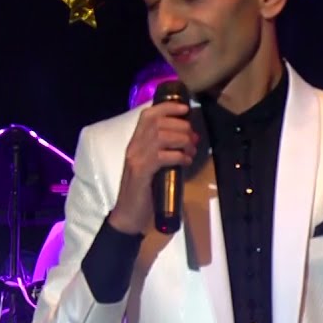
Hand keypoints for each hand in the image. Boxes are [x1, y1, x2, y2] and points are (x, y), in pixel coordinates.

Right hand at [108, 101, 196, 234]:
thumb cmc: (143, 190)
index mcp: (135, 143)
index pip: (148, 115)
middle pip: (159, 123)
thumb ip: (162, 151)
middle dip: (182, 127)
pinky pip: (163, 156)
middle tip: (194, 138)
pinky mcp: (142, 172)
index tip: (185, 109)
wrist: (128, 214)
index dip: (167, 107)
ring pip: (162, 136)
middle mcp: (133, 147)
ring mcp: (136, 159)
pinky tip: (185, 162)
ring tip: (191, 150)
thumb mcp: (152, 165)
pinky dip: (179, 156)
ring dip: (182, 140)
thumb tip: (186, 139)